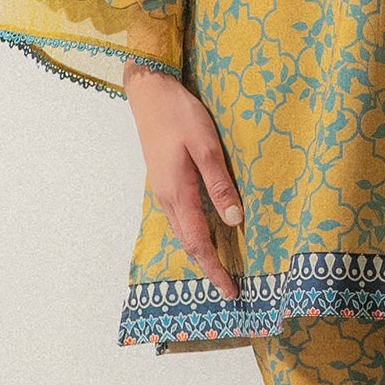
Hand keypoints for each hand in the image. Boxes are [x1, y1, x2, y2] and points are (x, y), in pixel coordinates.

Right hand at [122, 62, 243, 300]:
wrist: (150, 93)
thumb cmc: (180, 116)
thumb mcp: (206, 146)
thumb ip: (219, 184)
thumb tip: (235, 220)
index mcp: (178, 193)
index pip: (199, 243)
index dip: (215, 269)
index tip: (230, 291)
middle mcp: (167, 198)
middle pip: (188, 244)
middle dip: (208, 268)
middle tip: (228, 288)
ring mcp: (163, 190)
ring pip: (183, 232)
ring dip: (200, 252)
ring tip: (219, 266)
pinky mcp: (165, 181)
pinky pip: (180, 218)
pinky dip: (194, 234)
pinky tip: (206, 233)